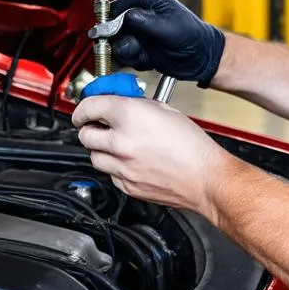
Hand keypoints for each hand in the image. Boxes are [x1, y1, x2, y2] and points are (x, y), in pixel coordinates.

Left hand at [72, 93, 231, 219]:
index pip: (88, 107)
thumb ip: (137, 104)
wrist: (205, 177)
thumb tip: (122, 103)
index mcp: (129, 116)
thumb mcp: (165, 109)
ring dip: (100, 148)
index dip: (83, 107)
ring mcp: (122, 167)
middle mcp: (121, 142)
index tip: (83, 109)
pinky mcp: (127, 186)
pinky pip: (109, 174)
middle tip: (98, 125)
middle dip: (89, 128)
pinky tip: (129, 160)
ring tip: (116, 143)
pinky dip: (114, 166)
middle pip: (84, 135)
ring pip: (93, 157)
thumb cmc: (192, 145)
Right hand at [102, 0, 224, 86]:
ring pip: (118, 44)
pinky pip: (126, 56)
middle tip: (133, 48)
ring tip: (144, 55)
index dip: (110, 21)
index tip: (108, 34)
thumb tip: (122, 16)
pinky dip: (134, 61)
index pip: (116, 7)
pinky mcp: (139, 47)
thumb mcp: (167, 26)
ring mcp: (138, 31)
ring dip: (129, 53)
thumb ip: (142, 21)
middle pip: (112, 27)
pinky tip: (148, 60)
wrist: (202, 57)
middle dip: (120, 42)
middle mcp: (139, 13)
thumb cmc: (192, 36)